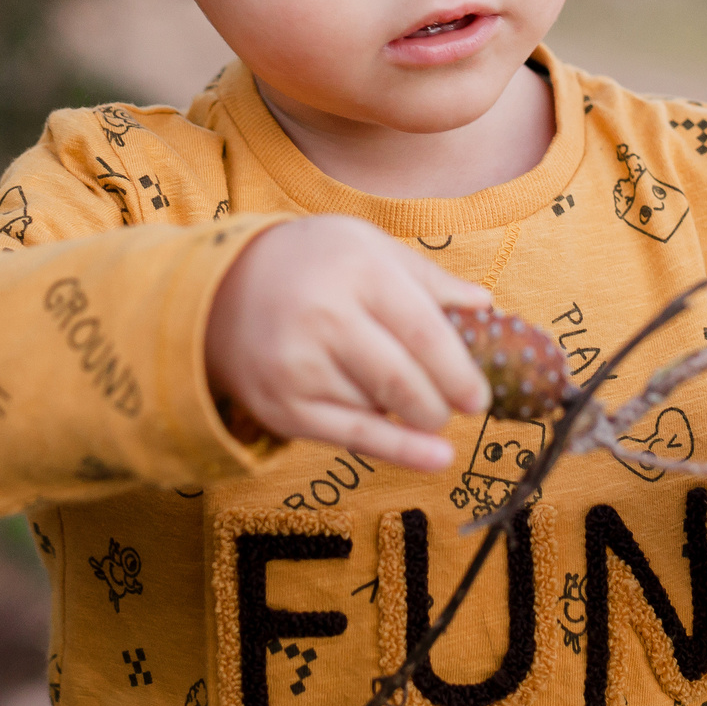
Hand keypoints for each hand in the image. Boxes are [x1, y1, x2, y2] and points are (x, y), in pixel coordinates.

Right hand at [205, 215, 493, 472]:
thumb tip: (487, 308)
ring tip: (408, 395)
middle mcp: (325, 318)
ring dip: (410, 412)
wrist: (219, 291)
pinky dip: (400, 450)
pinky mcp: (283, 408)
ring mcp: (299, 367)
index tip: (481, 393)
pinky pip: (352, 436)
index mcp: (358, 271)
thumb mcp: (369, 248)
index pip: (423, 330)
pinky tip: (435, 457)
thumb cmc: (311, 264)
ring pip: (380, 408)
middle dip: (442, 402)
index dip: (460, 370)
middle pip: (403, 379)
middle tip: (462, 406)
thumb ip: (428, 280)